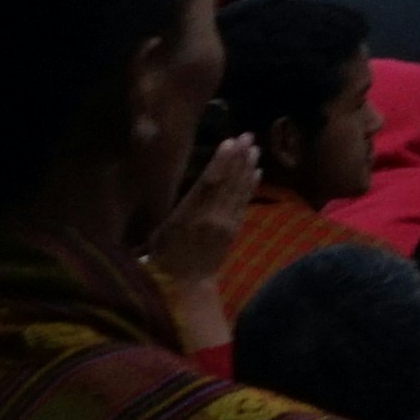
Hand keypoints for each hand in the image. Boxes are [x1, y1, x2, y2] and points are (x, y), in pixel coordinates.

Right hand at [149, 129, 257, 350]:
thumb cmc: (164, 254)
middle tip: (248, 135)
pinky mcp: (234, 229)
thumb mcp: (163, 229)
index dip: (221, 161)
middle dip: (239, 157)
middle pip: (228, 182)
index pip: (208, 183)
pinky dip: (250, 185)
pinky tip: (256, 171)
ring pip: (239, 190)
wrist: (184, 284)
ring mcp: (225, 224)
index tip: (230, 141)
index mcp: (188, 216)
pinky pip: (244, 202)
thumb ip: (183, 205)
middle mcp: (210, 218)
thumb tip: (201, 179)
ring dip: (248, 167)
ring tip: (254, 148)